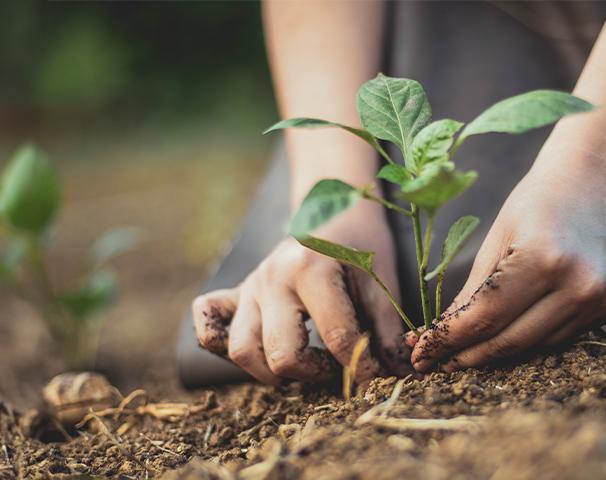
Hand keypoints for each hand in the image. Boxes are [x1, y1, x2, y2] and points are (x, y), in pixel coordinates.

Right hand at [191, 202, 407, 384]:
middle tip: (336, 366)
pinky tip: (256, 351)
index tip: (375, 378)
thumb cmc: (360, 243)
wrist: (332, 207)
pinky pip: (208, 324)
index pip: (336, 339)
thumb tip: (397, 374)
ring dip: (271, 371)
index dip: (361, 368)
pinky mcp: (236, 293)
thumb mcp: (381, 280)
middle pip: (280, 354)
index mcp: (311, 270)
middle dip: (314, 373)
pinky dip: (220, 344)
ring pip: (241, 350)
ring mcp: (250, 286)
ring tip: (302, 365)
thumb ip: (386, 328)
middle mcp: (271, 278)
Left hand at [409, 155, 605, 371]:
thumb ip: (472, 294)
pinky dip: (530, 338)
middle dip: (467, 357)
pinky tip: (508, 332)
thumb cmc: (538, 201)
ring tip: (464, 352)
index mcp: (543, 259)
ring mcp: (600, 300)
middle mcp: (578, 285)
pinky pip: (558, 337)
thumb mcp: (497, 239)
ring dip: (497, 352)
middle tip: (434, 363)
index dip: (448, 342)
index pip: (485, 318)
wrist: (597, 176)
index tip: (420, 356)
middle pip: (509, 342)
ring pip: (534, 346)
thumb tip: (439, 338)